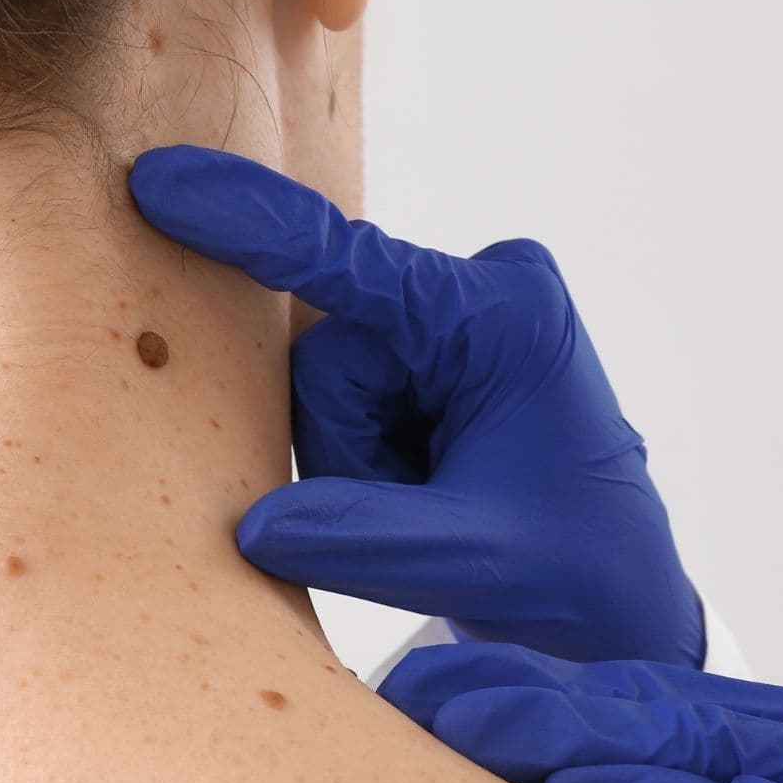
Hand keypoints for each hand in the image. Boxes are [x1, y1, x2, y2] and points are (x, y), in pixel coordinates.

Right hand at [128, 144, 702, 665]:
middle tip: (424, 512)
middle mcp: (476, 294)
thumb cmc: (578, 572)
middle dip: (349, 448)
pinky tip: (424, 488)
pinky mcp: (433, 349)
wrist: (623, 600)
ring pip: (323, 383)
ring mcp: (453, 320)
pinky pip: (343, 396)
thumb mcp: (479, 561)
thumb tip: (251, 529)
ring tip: (432, 507)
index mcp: (500, 315)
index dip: (246, 223)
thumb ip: (364, 539)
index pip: (348, 265)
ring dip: (356, 463)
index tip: (159, 182)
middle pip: (325, 357)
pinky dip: (365, 459)